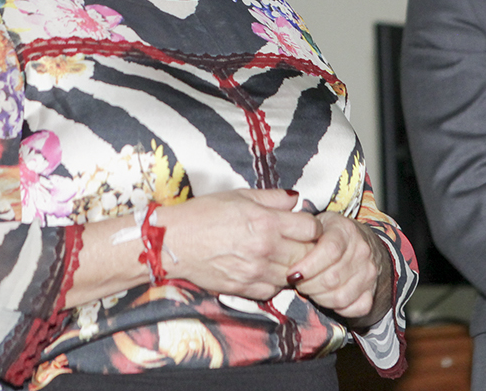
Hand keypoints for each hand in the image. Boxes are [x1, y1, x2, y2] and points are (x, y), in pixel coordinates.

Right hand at [157, 189, 320, 299]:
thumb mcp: (239, 195)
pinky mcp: (245, 290)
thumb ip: (272, 198)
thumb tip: (296, 200)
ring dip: (292, 265)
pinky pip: (274, 290)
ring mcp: (256, 272)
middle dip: (307, 246)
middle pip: (307, 253)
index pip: (311, 228)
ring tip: (281, 255)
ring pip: (293, 274)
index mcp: (266, 222)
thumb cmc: (202, 214)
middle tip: (298, 241)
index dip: (312, 225)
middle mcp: (265, 249)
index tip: (305, 225)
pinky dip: (275, 281)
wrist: (173, 242)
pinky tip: (266, 269)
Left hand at [287, 213, 391, 326]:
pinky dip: (338, 309)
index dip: (308, 266)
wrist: (361, 241)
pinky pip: (355, 308)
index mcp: (346, 231)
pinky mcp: (372, 291)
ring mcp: (369, 273)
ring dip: (319, 298)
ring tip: (310, 289)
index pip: (330, 251)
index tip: (291, 274)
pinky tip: (327, 297)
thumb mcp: (316, 223)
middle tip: (298, 282)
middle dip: (308, 285)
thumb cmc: (330, 233)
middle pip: (332, 278)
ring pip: (340, 297)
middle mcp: (361, 251)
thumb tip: (282, 246)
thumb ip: (301, 231)